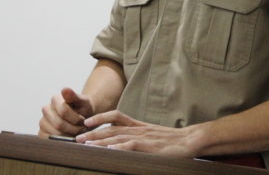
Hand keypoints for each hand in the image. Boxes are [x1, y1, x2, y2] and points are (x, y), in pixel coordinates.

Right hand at [38, 87, 94, 136]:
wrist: (81, 117)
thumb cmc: (83, 109)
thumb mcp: (83, 101)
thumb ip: (74, 96)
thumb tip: (64, 89)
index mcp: (55, 99)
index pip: (64, 111)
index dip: (76, 119)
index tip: (84, 121)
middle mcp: (46, 110)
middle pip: (59, 124)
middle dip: (73, 129)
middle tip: (82, 130)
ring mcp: (42, 121)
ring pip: (54, 134)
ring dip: (68, 136)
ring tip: (77, 134)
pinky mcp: (42, 132)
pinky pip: (49, 141)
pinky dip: (61, 142)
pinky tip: (69, 138)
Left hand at [75, 110, 199, 157]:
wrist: (190, 140)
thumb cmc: (173, 142)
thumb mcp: (153, 137)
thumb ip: (140, 139)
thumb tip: (125, 146)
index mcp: (139, 125)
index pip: (116, 117)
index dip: (100, 118)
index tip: (87, 122)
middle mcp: (138, 129)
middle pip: (111, 128)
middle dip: (93, 133)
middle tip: (78, 138)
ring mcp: (143, 137)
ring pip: (117, 137)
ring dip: (100, 141)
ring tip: (86, 145)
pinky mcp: (149, 146)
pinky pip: (130, 146)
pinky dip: (118, 148)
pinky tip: (108, 152)